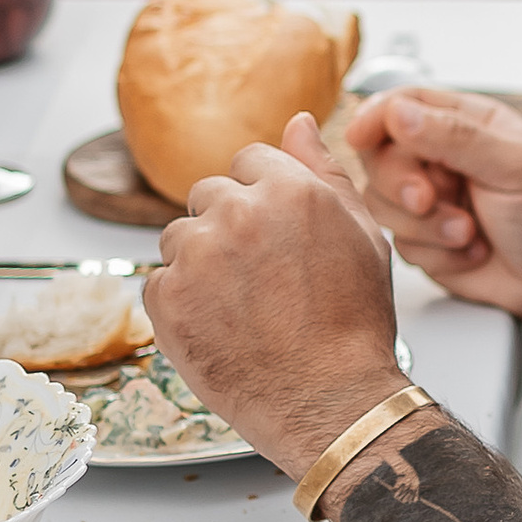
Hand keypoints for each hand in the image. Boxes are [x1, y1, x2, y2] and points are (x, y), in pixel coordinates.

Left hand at [141, 128, 404, 482]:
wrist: (330, 400)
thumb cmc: (354, 324)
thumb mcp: (362, 235)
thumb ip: (324, 171)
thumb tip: (296, 122)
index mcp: (289, 188)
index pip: (249, 161)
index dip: (260, 199)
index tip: (271, 236)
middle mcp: (237, 211)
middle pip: (208, 194)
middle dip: (226, 228)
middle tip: (259, 280)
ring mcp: (196, 254)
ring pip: (179, 238)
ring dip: (199, 264)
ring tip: (240, 308)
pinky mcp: (166, 296)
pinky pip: (159, 282)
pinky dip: (181, 303)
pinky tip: (219, 328)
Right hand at [343, 87, 521, 329]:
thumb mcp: (514, 165)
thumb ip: (456, 138)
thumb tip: (398, 113)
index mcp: (464, 123)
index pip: (401, 105)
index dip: (375, 118)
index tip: (360, 136)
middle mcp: (441, 158)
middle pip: (379, 156)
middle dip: (399, 183)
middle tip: (428, 201)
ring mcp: (430, 201)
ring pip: (382, 203)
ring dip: (424, 224)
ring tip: (469, 233)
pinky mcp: (426, 241)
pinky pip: (400, 244)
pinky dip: (436, 252)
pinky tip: (473, 253)